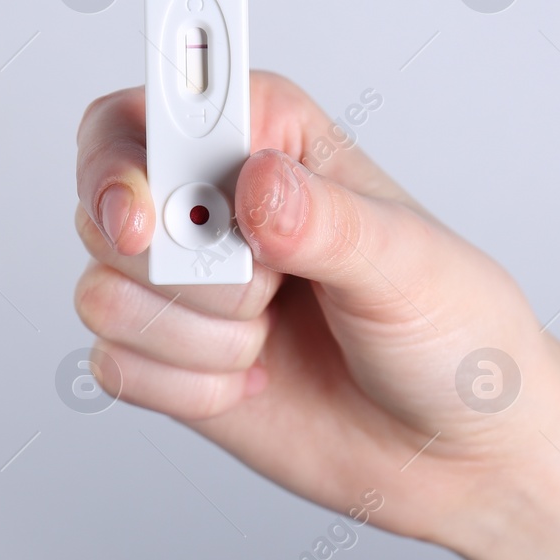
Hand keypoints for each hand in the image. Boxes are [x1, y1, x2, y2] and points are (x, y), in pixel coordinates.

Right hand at [73, 71, 552, 542]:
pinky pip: (114, 363)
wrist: (457, 449)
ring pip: (102, 292)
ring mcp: (185, 282)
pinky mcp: (168, 356)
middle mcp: (212, 201)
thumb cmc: (452, 332)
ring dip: (195, 335)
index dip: (122, 157)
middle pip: (106, 206)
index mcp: (270, 139)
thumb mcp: (408, 263)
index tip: (145, 217)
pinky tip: (253, 382)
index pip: (150, 110)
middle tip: (265, 287)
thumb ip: (325, 220)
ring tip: (270, 336)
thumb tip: (257, 186)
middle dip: (182, 269)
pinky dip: (187, 387)